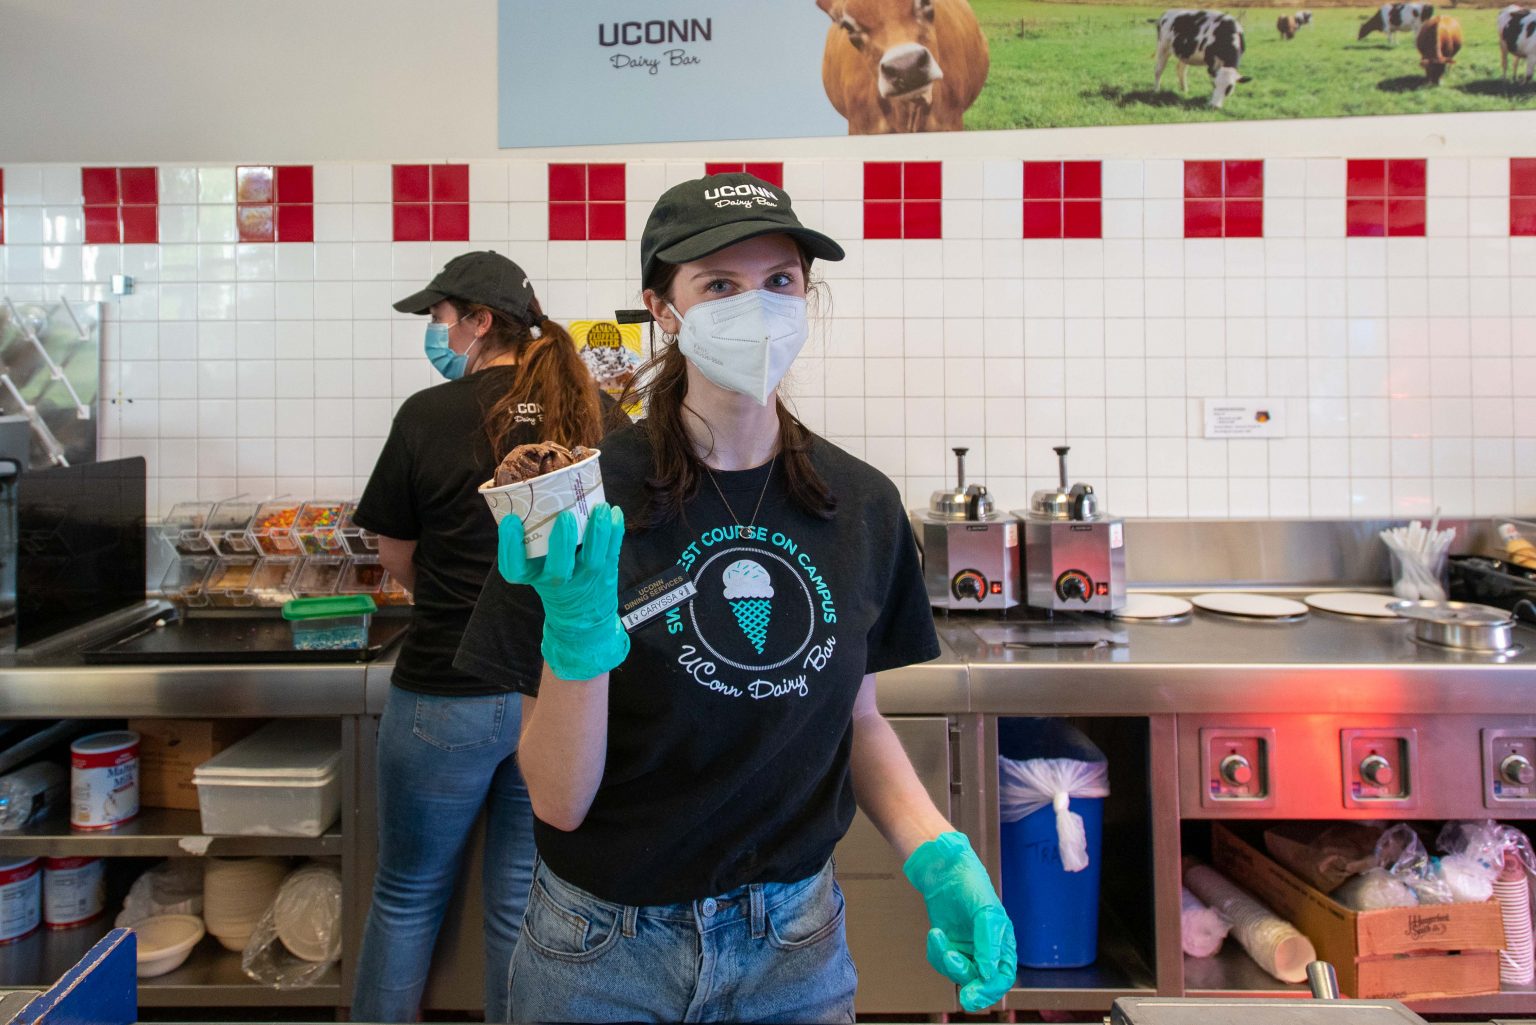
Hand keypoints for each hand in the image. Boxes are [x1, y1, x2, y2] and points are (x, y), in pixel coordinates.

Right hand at [498, 503, 628, 680]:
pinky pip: (613, 552)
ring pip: (592, 560)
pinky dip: (615, 531)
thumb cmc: (553, 580)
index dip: (510, 546)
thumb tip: (533, 494)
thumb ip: (532, 541)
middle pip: (558, 569)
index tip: (511, 521)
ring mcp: (584, 580)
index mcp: (532, 577)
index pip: (514, 569)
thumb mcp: (535, 568)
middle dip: (563, 543)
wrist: (580, 617)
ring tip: (600, 508)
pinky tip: (614, 512)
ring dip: (597, 533)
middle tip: (566, 516)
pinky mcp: (606, 574)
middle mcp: (557, 582)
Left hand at [903, 832, 1016, 1012]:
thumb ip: (989, 942)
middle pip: (981, 981)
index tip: (978, 991)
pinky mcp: (947, 944)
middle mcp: (985, 949)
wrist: (944, 868)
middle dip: (971, 986)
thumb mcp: (986, 911)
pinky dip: (936, 952)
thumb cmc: (971, 884)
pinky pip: (941, 960)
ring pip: (958, 972)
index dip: (993, 988)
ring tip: (939, 938)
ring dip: (947, 961)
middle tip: (964, 995)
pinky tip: (936, 934)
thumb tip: (989, 972)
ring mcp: (965, 948)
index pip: (1003, 976)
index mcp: (1003, 942)